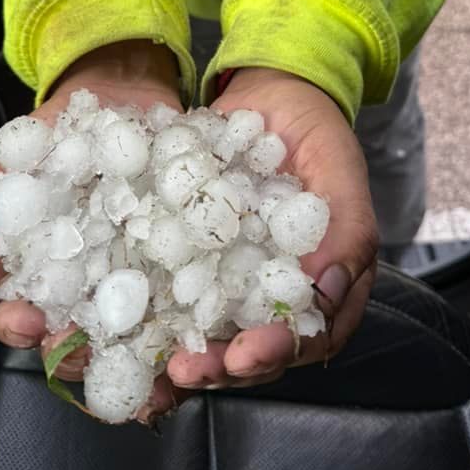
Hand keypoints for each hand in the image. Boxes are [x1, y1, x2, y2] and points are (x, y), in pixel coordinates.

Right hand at [0, 40, 183, 388]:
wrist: (120, 93)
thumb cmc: (56, 134)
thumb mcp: (7, 169)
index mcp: (44, 274)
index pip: (25, 319)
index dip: (21, 329)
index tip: (23, 322)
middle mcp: (92, 285)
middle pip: (82, 338)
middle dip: (78, 354)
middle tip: (79, 347)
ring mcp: (140, 274)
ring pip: (136, 333)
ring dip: (138, 358)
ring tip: (137, 361)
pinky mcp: (184, 258)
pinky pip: (188, 295)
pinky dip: (190, 319)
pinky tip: (191, 328)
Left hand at [165, 66, 377, 393]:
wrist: (269, 97)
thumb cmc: (315, 132)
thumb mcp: (339, 167)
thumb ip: (346, 228)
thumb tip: (327, 291)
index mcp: (325, 282)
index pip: (309, 335)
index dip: (278, 351)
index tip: (246, 352)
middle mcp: (276, 291)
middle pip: (255, 350)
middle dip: (222, 368)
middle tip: (188, 372)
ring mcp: (232, 281)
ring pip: (211, 336)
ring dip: (182, 362)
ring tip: (153, 372)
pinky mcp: (192, 262)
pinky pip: (173, 299)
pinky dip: (150, 324)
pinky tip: (122, 339)